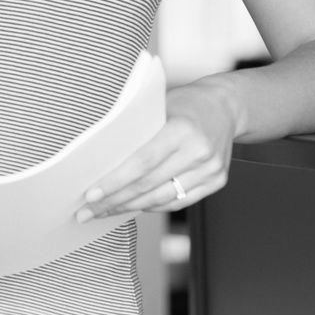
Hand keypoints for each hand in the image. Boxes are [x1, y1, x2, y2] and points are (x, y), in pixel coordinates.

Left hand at [75, 82, 239, 218]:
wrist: (226, 106)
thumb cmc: (186, 103)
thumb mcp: (158, 106)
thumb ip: (136, 129)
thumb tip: (98, 158)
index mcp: (182, 129)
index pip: (141, 163)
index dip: (114, 182)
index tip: (91, 195)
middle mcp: (199, 151)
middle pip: (148, 185)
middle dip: (114, 201)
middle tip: (87, 211)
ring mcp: (211, 170)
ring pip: (162, 198)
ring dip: (130, 208)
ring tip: (105, 211)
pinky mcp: (217, 182)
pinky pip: (179, 201)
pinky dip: (153, 206)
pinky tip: (133, 206)